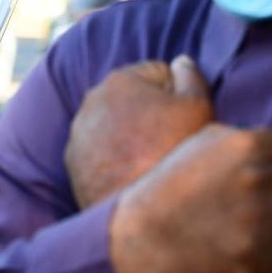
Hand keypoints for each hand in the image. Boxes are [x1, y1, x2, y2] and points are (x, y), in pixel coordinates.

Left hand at [65, 55, 213, 208]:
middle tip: (171, 142)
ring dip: (131, 135)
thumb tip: (180, 62)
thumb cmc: (172, 152)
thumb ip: (191, 77)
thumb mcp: (198, 107)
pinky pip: (99, 151)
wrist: (137, 211)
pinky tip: (131, 173)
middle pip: (134, 99)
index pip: (159, 73)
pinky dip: (113, 157)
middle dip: (151, 113)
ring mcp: (78, 131)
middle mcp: (91, 99)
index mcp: (120, 79)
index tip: (186, 119)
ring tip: (151, 160)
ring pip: (114, 125)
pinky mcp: (73, 161)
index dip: (179, 95)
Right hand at [110, 124, 271, 272]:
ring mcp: (258, 218)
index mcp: (246, 144)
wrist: (141, 235)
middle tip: (254, 205)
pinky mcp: (255, 254)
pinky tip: (240, 247)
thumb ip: (252, 141)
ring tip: (246, 226)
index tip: (260, 177)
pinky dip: (269, 256)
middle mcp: (258, 177)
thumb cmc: (171, 185)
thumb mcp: (202, 144)